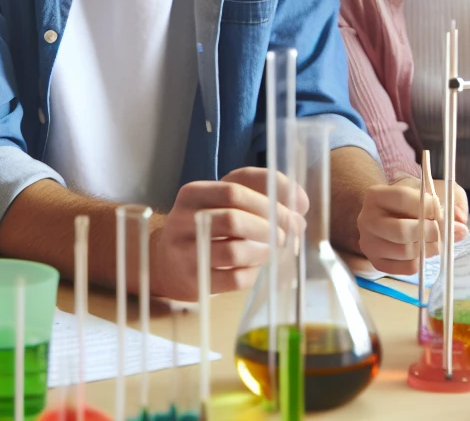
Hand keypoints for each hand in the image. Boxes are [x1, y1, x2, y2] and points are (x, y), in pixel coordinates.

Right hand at [149, 167, 306, 300]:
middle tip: (288, 234)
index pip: (235, 188)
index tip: (295, 211)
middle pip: (234, 218)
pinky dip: (254, 273)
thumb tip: (300, 202)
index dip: (270, 200)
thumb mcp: (226, 202)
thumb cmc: (208, 227)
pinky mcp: (194, 281)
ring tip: (274, 251)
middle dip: (270, 226)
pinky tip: (258, 267)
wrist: (168, 263)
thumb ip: (262, 193)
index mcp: (193, 193)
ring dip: (264, 251)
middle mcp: (183, 220)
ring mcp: (185, 253)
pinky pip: (233, 278)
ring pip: (234, 250)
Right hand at [355, 177, 468, 274]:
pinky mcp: (377, 262)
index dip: (427, 206)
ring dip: (428, 248)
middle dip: (429, 232)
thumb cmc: (413, 201)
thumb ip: (452, 201)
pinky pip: (406, 268)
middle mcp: (366, 219)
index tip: (440, 209)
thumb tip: (461, 228)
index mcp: (376, 195)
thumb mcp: (433, 190)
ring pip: (405, 252)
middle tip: (439, 230)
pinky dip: (421, 261)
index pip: (402, 198)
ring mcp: (369, 243)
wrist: (391, 215)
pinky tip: (423, 250)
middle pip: (401, 231)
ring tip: (434, 241)